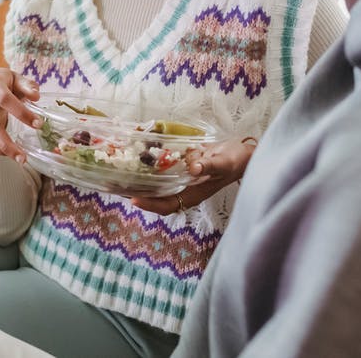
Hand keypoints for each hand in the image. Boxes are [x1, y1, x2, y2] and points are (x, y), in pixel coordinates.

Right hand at [0, 68, 41, 161]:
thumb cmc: (4, 81)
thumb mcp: (17, 78)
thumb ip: (27, 86)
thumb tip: (36, 97)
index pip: (5, 100)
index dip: (21, 113)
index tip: (38, 124)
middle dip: (6, 143)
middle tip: (22, 157)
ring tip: (15, 157)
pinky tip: (4, 152)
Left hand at [131, 137, 256, 214]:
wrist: (243, 153)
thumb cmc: (235, 161)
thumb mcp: (224, 162)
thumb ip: (209, 165)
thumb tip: (194, 168)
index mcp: (193, 194)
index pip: (167, 205)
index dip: (150, 204)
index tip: (133, 198)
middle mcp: (185, 189)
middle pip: (157, 197)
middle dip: (137, 192)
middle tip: (116, 185)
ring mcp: (183, 179)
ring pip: (158, 184)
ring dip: (141, 180)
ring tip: (120, 173)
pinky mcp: (182, 168)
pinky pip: (163, 170)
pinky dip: (151, 165)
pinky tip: (139, 154)